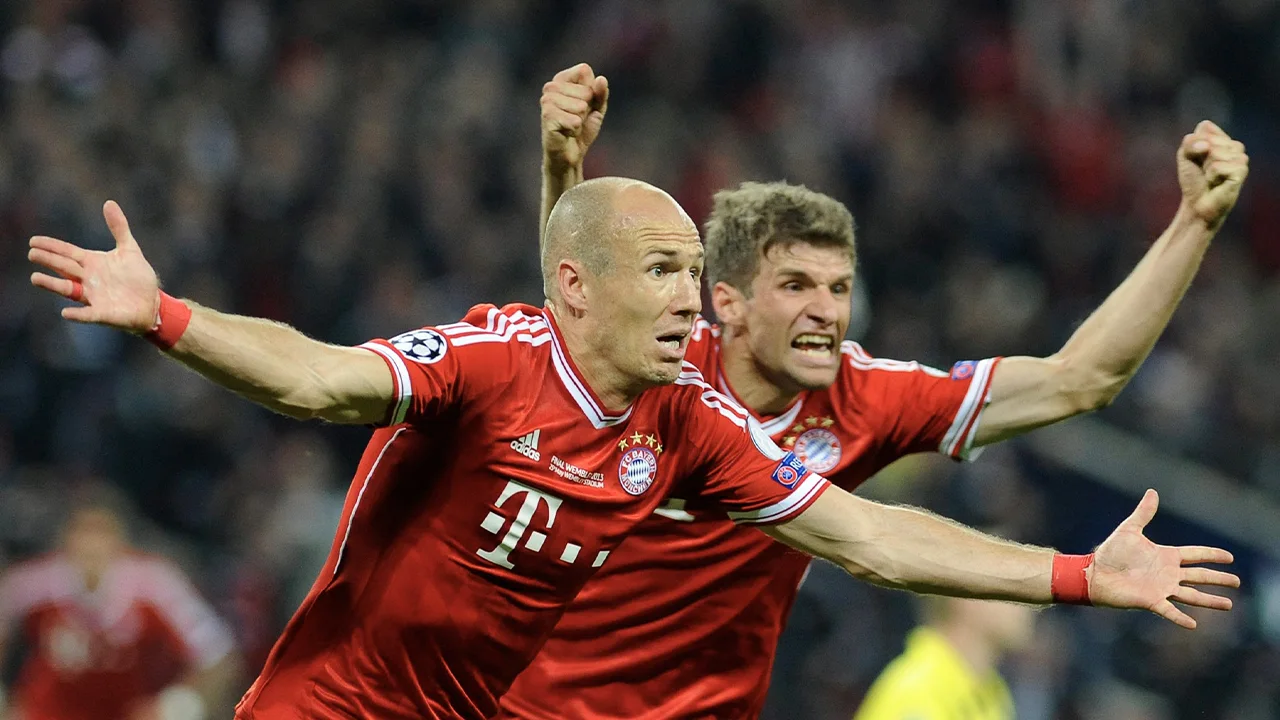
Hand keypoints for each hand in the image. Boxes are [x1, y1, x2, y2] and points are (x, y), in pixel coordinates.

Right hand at [28, 200, 159, 332]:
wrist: (153, 302)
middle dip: (49, 260)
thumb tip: (109, 203)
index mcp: (92, 263)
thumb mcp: (129, 249)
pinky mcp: (103, 313)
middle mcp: (88, 279)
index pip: (68, 252)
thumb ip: (119, 228)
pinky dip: (78, 314)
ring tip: (35, 278)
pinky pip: (88, 314)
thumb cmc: (137, 277)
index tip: (33, 241)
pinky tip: (65, 313)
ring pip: (68, 289)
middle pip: (64, 268)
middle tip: (32, 253)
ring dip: (53, 284)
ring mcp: (93, 297)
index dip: (52, 246)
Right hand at [541, 62, 608, 172]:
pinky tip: (566, 133)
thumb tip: (601, 79)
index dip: (592, 90)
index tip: (585, 104)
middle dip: (587, 109)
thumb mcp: (597, 108)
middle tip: (576, 119)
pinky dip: (576, 130)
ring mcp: (547, 101)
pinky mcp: (547, 117)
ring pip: (581, 106)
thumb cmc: (582, 129)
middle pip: (586, 91)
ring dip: (581, 120)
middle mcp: (550, 87)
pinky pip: (575, 121)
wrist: (570, 155)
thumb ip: (601, 93)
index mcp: (561, 79)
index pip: (584, 71)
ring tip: (571, 126)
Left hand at [1088, 489, 1238, 628]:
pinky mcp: (1150, 601)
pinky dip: (1180, 617)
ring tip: (1228, 604)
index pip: (1195, 555)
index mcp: (1165, 556)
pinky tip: (1194, 624)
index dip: (1212, 555)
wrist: (1094, 572)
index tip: (1230, 557)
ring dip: (1209, 600)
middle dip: (1218, 579)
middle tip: (1237, 582)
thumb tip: (1152, 492)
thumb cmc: (1110, 553)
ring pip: (1192, 595)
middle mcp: (1167, 574)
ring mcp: (1161, 588)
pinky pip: (1169, 611)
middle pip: (1199, 576)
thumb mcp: (1129, 530)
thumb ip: (1143, 513)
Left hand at [1177, 120, 1248, 230]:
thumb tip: (1206, 146)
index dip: (1194, 143)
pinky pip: (1217, 166)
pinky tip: (1217, 182)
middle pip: (1209, 140)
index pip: (1206, 127)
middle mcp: (1234, 145)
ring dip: (1206, 168)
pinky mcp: (1241, 170)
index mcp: (1222, 138)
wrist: (1197, 204)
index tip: (1196, 158)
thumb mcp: (1185, 156)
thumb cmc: (1193, 180)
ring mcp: (1240, 157)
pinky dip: (1211, 176)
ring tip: (1211, 177)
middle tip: (1204, 170)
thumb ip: (1190, 143)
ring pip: (1214, 152)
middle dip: (1199, 157)